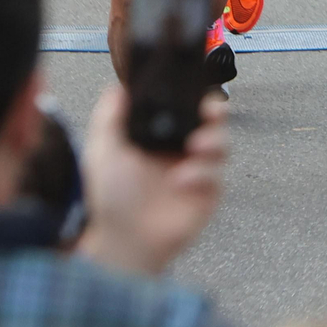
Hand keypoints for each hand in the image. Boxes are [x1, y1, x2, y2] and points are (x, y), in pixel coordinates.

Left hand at [75, 85, 228, 276]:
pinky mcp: (210, 193)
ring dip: (214, 140)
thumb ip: (109, 117)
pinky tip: (181, 181)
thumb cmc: (112, 198)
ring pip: (223, 144)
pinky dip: (202, 174)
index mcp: (161, 137)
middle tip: (209, 112)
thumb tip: (119, 86)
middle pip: (213, 121)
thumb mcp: (103, 151)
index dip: (194, 95)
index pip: (186, 108)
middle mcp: (183, 151)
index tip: (195, 88)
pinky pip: (218, 175)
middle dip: (216, 111)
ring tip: (195, 146)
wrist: (125, 239)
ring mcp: (199, 171)